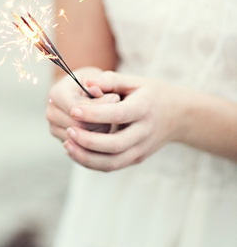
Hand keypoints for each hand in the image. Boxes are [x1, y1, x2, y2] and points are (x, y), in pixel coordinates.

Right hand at [46, 67, 119, 140]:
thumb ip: (100, 83)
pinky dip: (95, 139)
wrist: (80, 91)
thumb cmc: (90, 83)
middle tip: (116, 111)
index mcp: (56, 93)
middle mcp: (51, 112)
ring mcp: (54, 127)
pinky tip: (102, 127)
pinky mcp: (62, 138)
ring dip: (100, 131)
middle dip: (101, 120)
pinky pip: (82, 146)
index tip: (116, 98)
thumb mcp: (96, 77)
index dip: (99, 106)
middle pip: (80, 126)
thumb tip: (104, 94)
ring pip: (82, 139)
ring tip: (108, 119)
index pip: (77, 108)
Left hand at [61, 71, 185, 170]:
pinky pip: (112, 166)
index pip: (118, 114)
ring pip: (113, 162)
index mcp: (145, 109)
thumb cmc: (151, 94)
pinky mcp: (136, 158)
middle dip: (88, 140)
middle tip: (68, 131)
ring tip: (67, 145)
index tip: (73, 110)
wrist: (179, 116)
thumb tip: (86, 83)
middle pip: (115, 144)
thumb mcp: (135, 81)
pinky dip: (91, 163)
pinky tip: (75, 151)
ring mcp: (142, 149)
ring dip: (87, 157)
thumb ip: (110, 81)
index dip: (94, 114)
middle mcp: (145, 132)